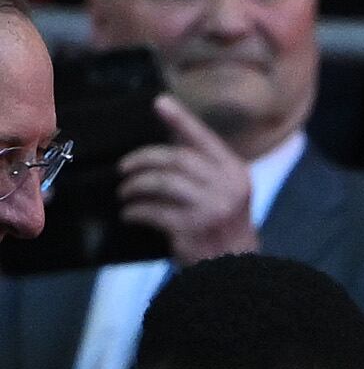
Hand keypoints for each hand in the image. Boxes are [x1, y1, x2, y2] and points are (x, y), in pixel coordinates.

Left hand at [120, 98, 258, 263]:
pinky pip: (152, 211)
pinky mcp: (191, 228)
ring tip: (125, 192)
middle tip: (124, 167)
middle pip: (176, 159)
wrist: (234, 265)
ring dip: (135, 186)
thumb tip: (169, 139)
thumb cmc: (222, 224)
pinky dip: (135, 211)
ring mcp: (210, 208)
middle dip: (143, 159)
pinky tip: (130, 214)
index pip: (204, 139)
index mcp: (234, 172)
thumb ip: (203, 167)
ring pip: (161, 182)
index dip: (181, 119)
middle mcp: (226, 187)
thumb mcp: (224, 190)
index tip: (160, 103)